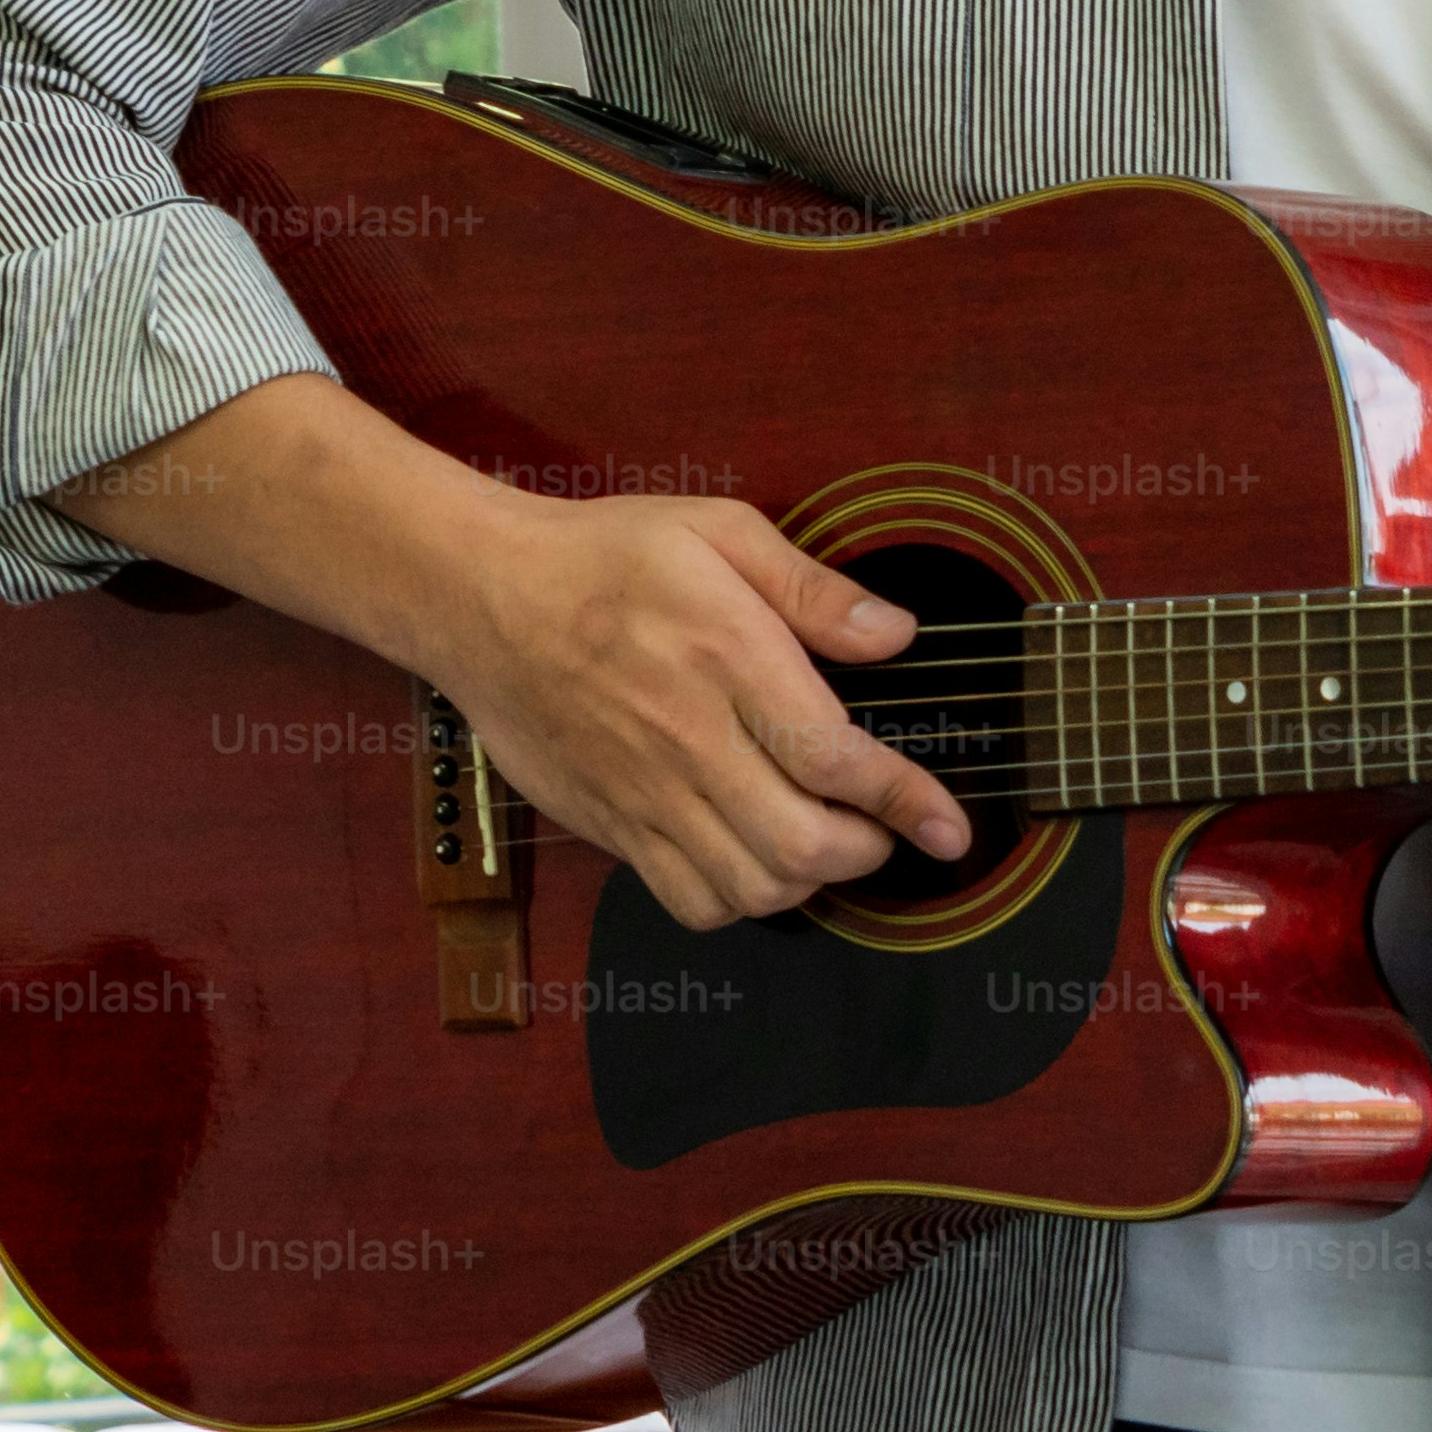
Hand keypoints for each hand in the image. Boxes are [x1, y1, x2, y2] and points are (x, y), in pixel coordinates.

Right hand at [429, 493, 975, 930]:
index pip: (837, 760)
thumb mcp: (718, 530)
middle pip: (801, 846)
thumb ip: (813, 589)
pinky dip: (738, 901)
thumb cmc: (602, 556)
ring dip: (807, 881)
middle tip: (881, 825)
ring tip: (824, 843)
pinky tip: (754, 859)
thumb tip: (895, 635)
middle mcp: (688, 740)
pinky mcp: (609, 823)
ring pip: (749, 888)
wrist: (481, 597)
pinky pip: (686, 899)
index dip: (908, 804)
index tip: (950, 826)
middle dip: (866, 851)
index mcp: (727, 660)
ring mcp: (644, 792)